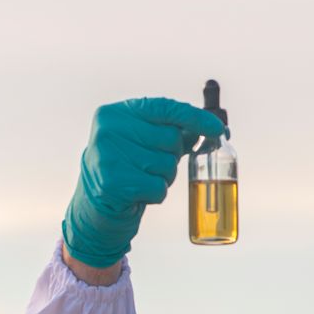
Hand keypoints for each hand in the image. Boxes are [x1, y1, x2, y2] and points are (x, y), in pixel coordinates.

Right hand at [61, 98, 223, 267]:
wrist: (95, 205)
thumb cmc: (127, 168)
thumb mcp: (145, 142)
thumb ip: (173, 131)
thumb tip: (214, 128)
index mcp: (117, 112)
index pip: (165, 108)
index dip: (195, 117)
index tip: (218, 128)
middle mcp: (109, 129)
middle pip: (171, 139)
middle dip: (171, 156)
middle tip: (150, 165)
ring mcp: (108, 155)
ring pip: (167, 165)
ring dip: (163, 177)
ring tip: (141, 178)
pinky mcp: (112, 183)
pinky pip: (158, 188)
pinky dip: (155, 194)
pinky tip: (137, 193)